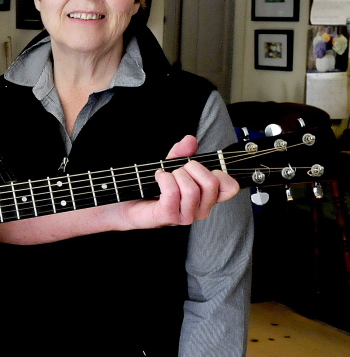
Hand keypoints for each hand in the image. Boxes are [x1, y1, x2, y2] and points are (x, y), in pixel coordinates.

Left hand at [121, 135, 238, 229]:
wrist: (127, 205)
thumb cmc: (152, 188)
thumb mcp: (171, 166)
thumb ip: (182, 153)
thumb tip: (190, 139)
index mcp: (207, 198)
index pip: (230, 188)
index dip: (219, 173)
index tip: (199, 167)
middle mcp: (200, 209)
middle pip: (211, 184)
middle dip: (192, 168)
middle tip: (177, 169)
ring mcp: (186, 216)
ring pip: (192, 189)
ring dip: (175, 175)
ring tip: (166, 175)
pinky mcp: (169, 217)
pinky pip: (173, 193)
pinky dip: (164, 179)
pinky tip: (158, 177)